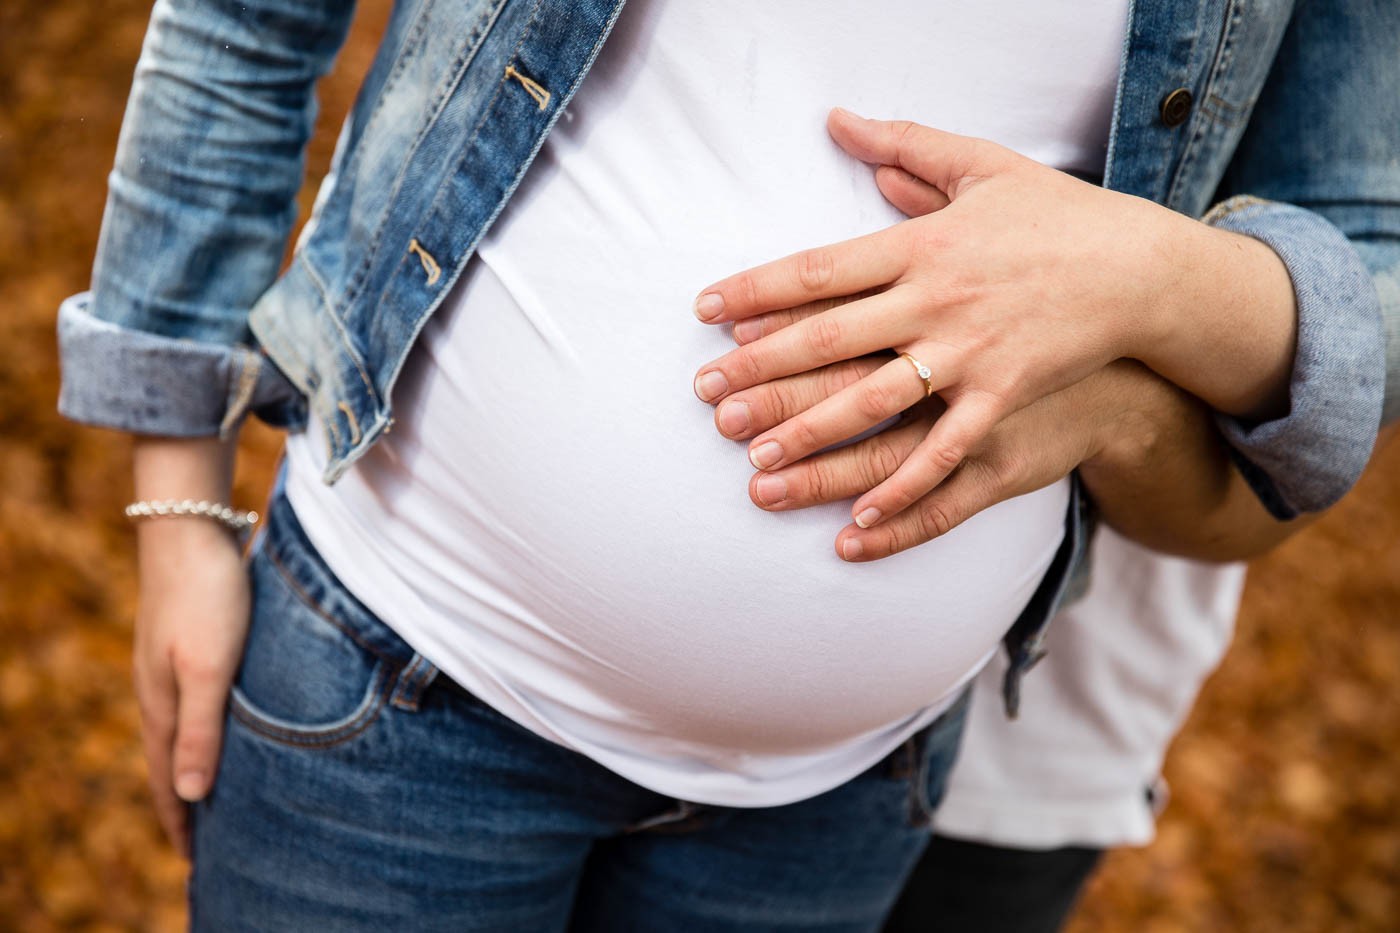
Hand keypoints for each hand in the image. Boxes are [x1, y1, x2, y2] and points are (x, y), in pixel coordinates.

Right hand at [132, 517, 249, 856]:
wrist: (189, 528)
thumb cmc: (206, 597)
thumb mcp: (209, 667)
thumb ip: (201, 729)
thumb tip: (192, 793)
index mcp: (163, 705)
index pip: (169, 778)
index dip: (182, 820)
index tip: (197, 860)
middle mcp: (159, 691)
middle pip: (169, 760)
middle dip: (184, 804)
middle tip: (203, 844)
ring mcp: (169, 666)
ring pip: (180, 731)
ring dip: (192, 767)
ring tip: (210, 795)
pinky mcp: (188, 643)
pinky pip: (193, 703)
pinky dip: (204, 730)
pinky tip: (221, 726)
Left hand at [693, 109, 1294, 531]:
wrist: (1141, 268)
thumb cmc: (1057, 216)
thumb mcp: (983, 166)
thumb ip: (906, 146)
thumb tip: (840, 121)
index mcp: (922, 244)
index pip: (820, 269)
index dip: (758, 291)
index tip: (706, 310)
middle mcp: (935, 301)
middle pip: (829, 340)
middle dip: (760, 370)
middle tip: (706, 395)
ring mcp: (968, 355)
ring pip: (872, 402)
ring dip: (810, 434)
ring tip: (755, 461)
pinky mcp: (1002, 399)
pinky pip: (944, 451)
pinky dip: (903, 486)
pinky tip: (859, 516)